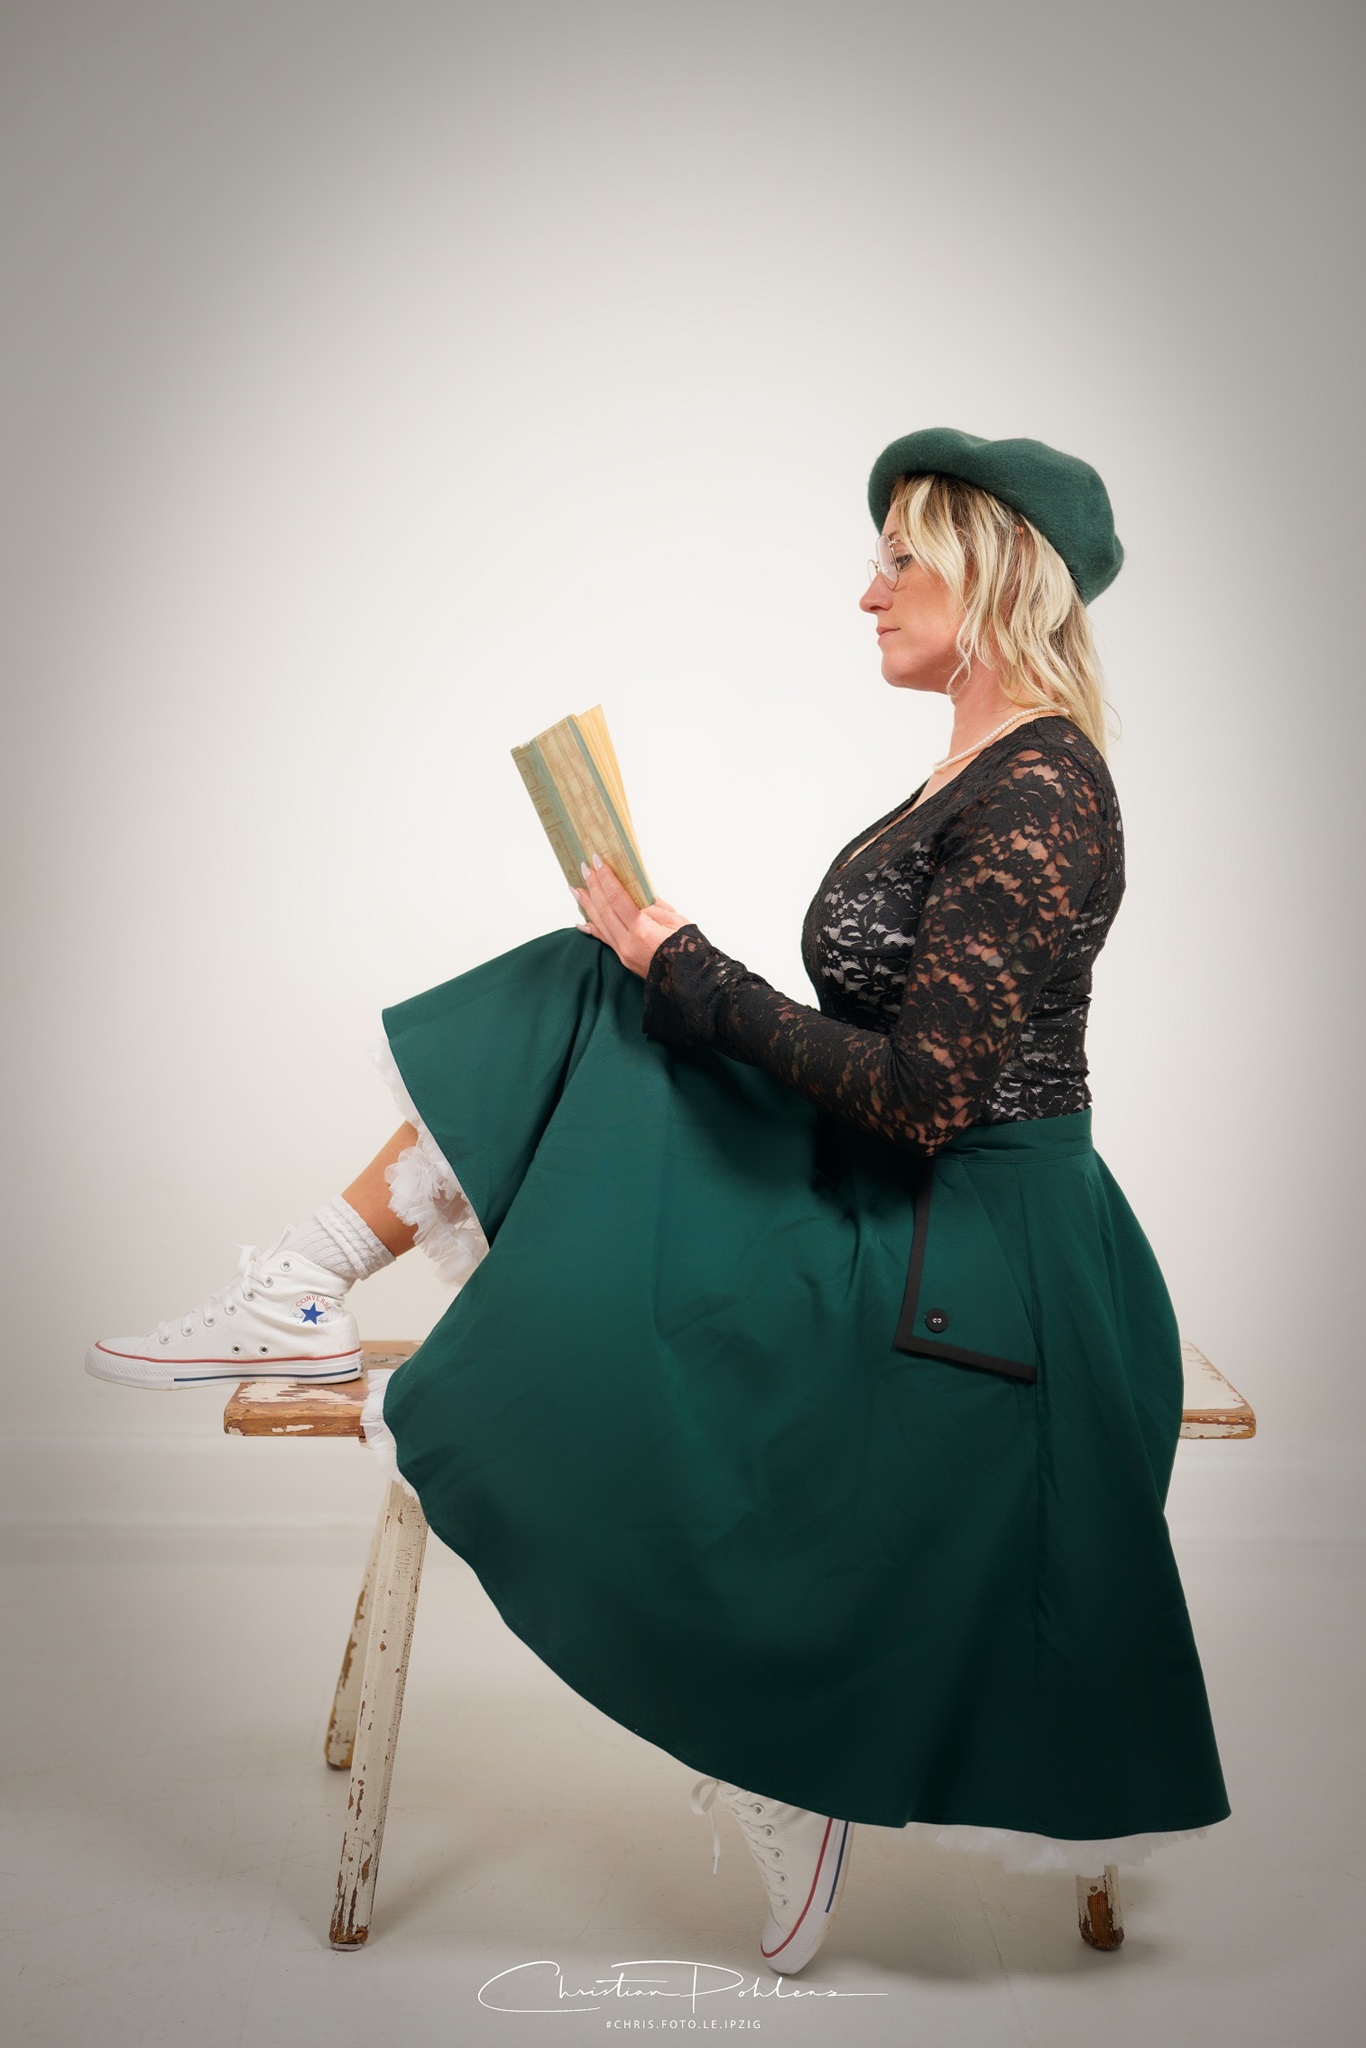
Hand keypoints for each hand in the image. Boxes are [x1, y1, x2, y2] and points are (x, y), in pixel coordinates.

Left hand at [572, 856, 691, 978]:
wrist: (688, 980)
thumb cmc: (689, 950)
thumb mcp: (675, 920)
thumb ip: (653, 905)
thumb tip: (636, 891)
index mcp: (642, 931)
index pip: (618, 899)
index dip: (606, 879)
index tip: (597, 862)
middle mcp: (628, 943)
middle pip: (604, 910)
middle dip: (593, 887)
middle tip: (584, 868)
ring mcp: (623, 952)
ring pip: (600, 924)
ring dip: (587, 904)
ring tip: (576, 889)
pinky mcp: (623, 958)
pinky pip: (604, 939)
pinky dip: (592, 928)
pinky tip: (581, 921)